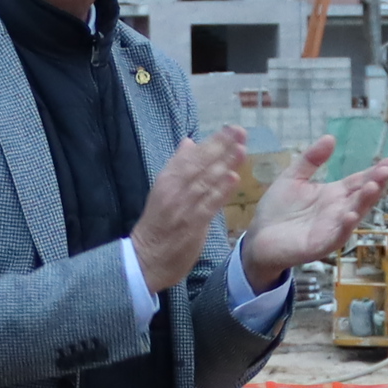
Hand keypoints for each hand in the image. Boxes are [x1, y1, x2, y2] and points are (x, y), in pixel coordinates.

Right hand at [131, 126, 249, 293]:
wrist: (145, 259)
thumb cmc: (157, 225)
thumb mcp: (163, 190)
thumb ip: (178, 167)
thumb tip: (189, 142)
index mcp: (167, 180)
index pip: (191, 155)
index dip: (212, 141)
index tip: (230, 129)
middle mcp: (174, 189)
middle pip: (200, 164)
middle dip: (221, 146)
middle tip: (240, 131)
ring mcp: (183, 206)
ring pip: (206, 181)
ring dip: (224, 164)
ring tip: (241, 149)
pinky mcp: (192, 224)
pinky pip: (208, 205)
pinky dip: (220, 191)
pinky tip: (233, 178)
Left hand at [238, 138, 387, 288]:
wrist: (259, 237)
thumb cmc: (278, 209)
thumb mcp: (293, 177)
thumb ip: (311, 160)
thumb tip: (331, 137)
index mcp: (334, 194)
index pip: (359, 181)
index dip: (376, 171)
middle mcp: (338, 211)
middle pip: (362, 196)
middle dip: (376, 183)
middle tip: (387, 169)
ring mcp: (331, 228)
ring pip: (354, 215)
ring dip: (365, 202)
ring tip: (374, 187)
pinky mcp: (319, 245)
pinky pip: (336, 236)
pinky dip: (345, 227)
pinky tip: (351, 215)